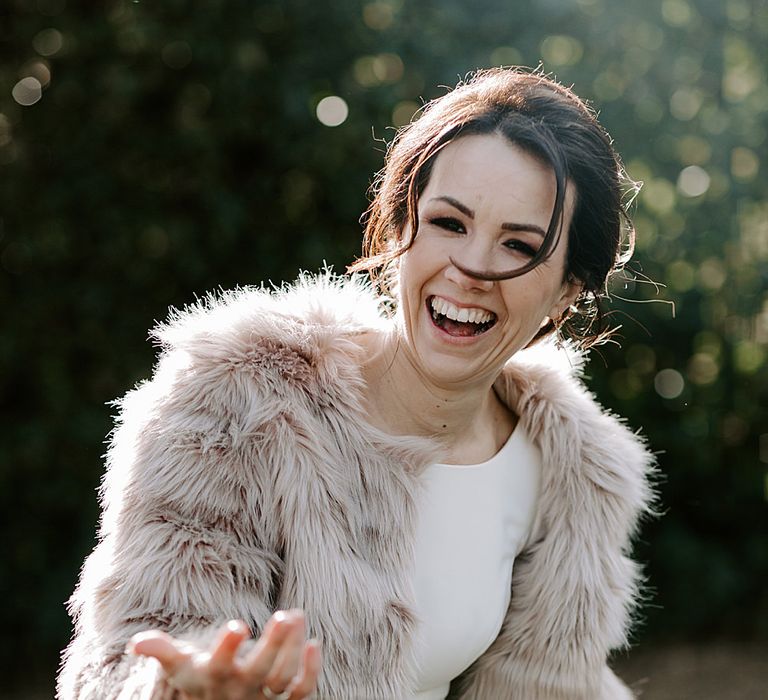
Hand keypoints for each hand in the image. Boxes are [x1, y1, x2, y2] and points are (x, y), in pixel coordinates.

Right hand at [127, 610, 320, 698]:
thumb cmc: (198, 679)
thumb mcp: (178, 667)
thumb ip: (161, 650)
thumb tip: (136, 643)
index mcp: (214, 676)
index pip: (220, 664)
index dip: (228, 647)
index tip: (238, 625)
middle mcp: (241, 689)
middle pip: (261, 670)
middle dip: (275, 644)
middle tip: (286, 615)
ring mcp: (265, 697)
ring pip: (284, 677)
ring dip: (294, 647)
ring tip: (297, 615)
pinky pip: (303, 690)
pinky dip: (311, 670)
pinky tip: (315, 643)